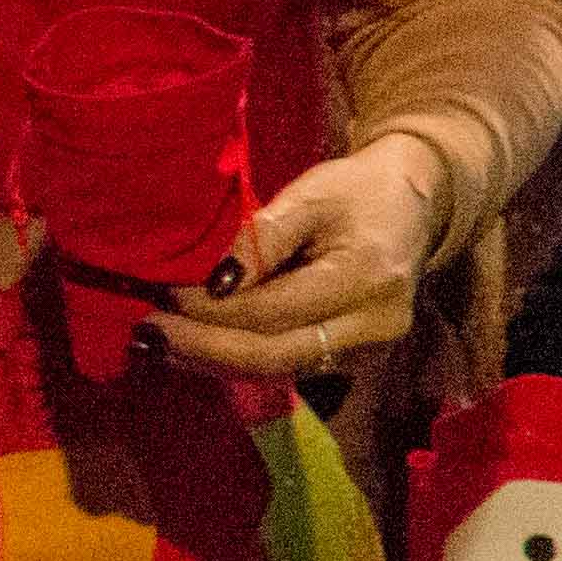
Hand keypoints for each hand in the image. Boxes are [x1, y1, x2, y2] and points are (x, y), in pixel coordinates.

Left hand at [147, 132, 449, 381]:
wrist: (413, 204)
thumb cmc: (358, 191)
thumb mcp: (310, 194)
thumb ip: (262, 239)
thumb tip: (213, 286)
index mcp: (367, 278)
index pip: (275, 311)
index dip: (213, 312)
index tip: (164, 296)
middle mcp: (375, 326)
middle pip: (275, 355)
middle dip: (204, 348)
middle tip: (147, 334)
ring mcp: (370, 351)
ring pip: (278, 370)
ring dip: (214, 361)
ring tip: (161, 345)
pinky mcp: (357, 360)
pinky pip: (289, 367)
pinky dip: (239, 360)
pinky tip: (199, 348)